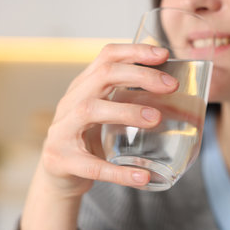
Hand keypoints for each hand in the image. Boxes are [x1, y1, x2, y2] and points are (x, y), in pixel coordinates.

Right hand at [38, 43, 178, 196]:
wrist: (58, 175)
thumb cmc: (87, 138)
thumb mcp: (104, 111)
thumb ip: (126, 97)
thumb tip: (172, 89)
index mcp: (84, 88)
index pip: (106, 57)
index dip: (134, 51)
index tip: (164, 54)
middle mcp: (70, 103)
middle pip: (102, 76)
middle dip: (139, 76)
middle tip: (171, 86)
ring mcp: (62, 131)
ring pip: (91, 110)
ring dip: (127, 112)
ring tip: (156, 118)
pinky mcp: (62, 161)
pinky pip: (92, 165)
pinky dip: (119, 172)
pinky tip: (141, 177)